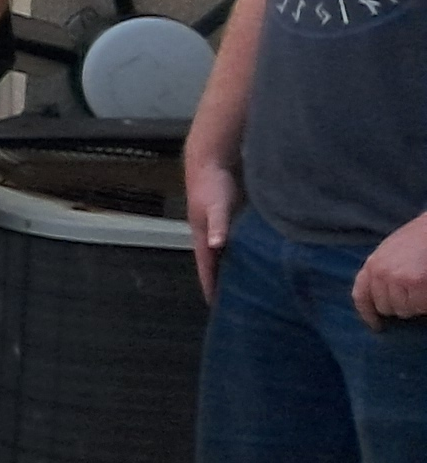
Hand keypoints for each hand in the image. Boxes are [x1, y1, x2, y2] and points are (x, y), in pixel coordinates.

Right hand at [187, 157, 241, 307]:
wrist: (213, 157)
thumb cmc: (211, 182)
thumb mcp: (216, 205)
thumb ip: (217, 225)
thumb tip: (215, 245)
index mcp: (204, 235)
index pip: (206, 268)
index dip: (210, 286)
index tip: (216, 306)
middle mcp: (213, 234)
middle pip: (217, 264)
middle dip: (223, 282)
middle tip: (235, 303)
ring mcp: (224, 227)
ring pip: (230, 254)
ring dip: (235, 268)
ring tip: (248, 285)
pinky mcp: (235, 218)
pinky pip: (241, 242)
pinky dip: (246, 253)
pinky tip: (259, 257)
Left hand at [352, 213, 426, 328]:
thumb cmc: (420, 239)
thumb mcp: (392, 252)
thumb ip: (383, 272)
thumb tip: (381, 297)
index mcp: (372, 264)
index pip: (361, 296)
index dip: (368, 314)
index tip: (376, 326)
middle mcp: (380, 273)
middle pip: (385, 307)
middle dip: (401, 305)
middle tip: (415, 291)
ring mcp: (397, 279)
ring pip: (404, 310)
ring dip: (415, 304)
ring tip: (422, 286)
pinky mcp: (415, 283)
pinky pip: (418, 307)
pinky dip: (425, 304)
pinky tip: (426, 289)